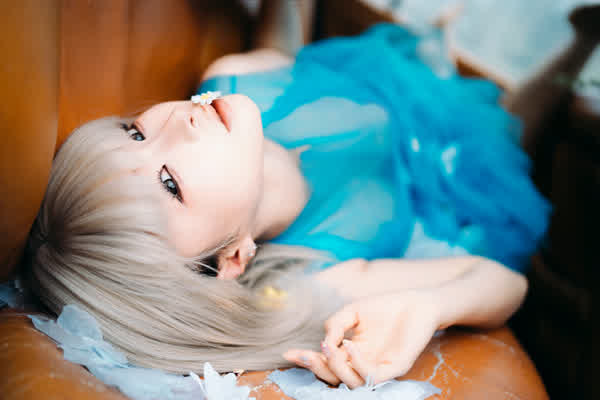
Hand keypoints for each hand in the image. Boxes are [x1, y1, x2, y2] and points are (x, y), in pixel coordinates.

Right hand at [283, 290, 440, 388]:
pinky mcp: (395, 368)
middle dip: (316, 368)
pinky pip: (372, 377)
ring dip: (335, 367)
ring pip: (350, 382)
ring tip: (329, 345)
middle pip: (333, 378)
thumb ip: (335, 324)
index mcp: (351, 353)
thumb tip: (324, 342)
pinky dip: (358, 365)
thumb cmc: (385, 306)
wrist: (416, 301)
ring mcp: (378, 368)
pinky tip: (350, 346)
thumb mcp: (352, 311)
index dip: (306, 360)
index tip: (288, 353)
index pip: (326, 363)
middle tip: (306, 354)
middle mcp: (363, 364)